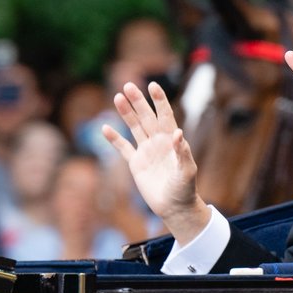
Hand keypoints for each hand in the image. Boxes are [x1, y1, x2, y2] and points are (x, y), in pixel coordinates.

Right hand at [102, 81, 208, 244]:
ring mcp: (147, 151)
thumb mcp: (187, 171)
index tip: (153, 85)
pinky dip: (114, 139)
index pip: (165, 115)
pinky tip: (105, 127)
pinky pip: (123, 148)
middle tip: (128, 85)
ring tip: (117, 97)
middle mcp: (159, 142)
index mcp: (172, 141)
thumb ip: (183, 152)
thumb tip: (178, 132)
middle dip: (138, 102)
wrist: (175, 207)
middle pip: (147, 117)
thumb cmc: (185, 189)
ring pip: (135, 128)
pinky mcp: (136, 164)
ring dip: (126, 113)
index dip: (159, 101)